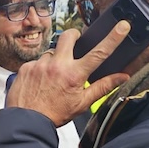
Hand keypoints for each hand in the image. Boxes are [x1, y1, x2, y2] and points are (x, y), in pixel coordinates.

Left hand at [6, 21, 131, 126]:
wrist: (27, 121)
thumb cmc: (55, 114)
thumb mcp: (83, 103)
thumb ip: (103, 87)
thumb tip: (122, 77)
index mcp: (74, 75)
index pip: (99, 52)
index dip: (113, 37)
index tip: (122, 26)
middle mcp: (57, 65)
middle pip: (69, 36)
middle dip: (74, 35)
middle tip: (76, 41)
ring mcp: (40, 64)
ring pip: (51, 51)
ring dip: (55, 59)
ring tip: (54, 76)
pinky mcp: (26, 67)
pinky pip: (37, 61)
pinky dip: (41, 69)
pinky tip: (41, 81)